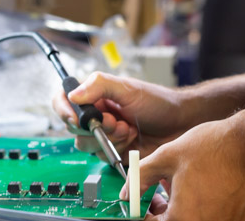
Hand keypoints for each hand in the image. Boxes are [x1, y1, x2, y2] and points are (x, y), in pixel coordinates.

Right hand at [51, 71, 189, 161]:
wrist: (181, 125)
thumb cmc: (158, 102)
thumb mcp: (128, 88)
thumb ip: (99, 86)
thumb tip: (73, 95)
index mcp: (94, 95)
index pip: (64, 99)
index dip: (63, 109)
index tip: (76, 118)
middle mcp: (95, 114)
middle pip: (73, 127)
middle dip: (95, 127)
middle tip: (116, 121)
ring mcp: (103, 134)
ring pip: (85, 144)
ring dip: (107, 139)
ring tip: (128, 130)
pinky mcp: (113, 151)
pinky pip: (101, 157)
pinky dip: (115, 151)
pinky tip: (131, 141)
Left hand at [124, 117, 244, 220]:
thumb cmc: (217, 148)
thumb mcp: (168, 156)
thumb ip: (141, 176)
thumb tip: (129, 190)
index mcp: (182, 220)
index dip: (144, 213)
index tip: (144, 204)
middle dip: (166, 213)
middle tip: (164, 197)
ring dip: (190, 211)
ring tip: (192, 188)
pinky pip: (222, 219)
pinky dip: (214, 210)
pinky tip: (214, 191)